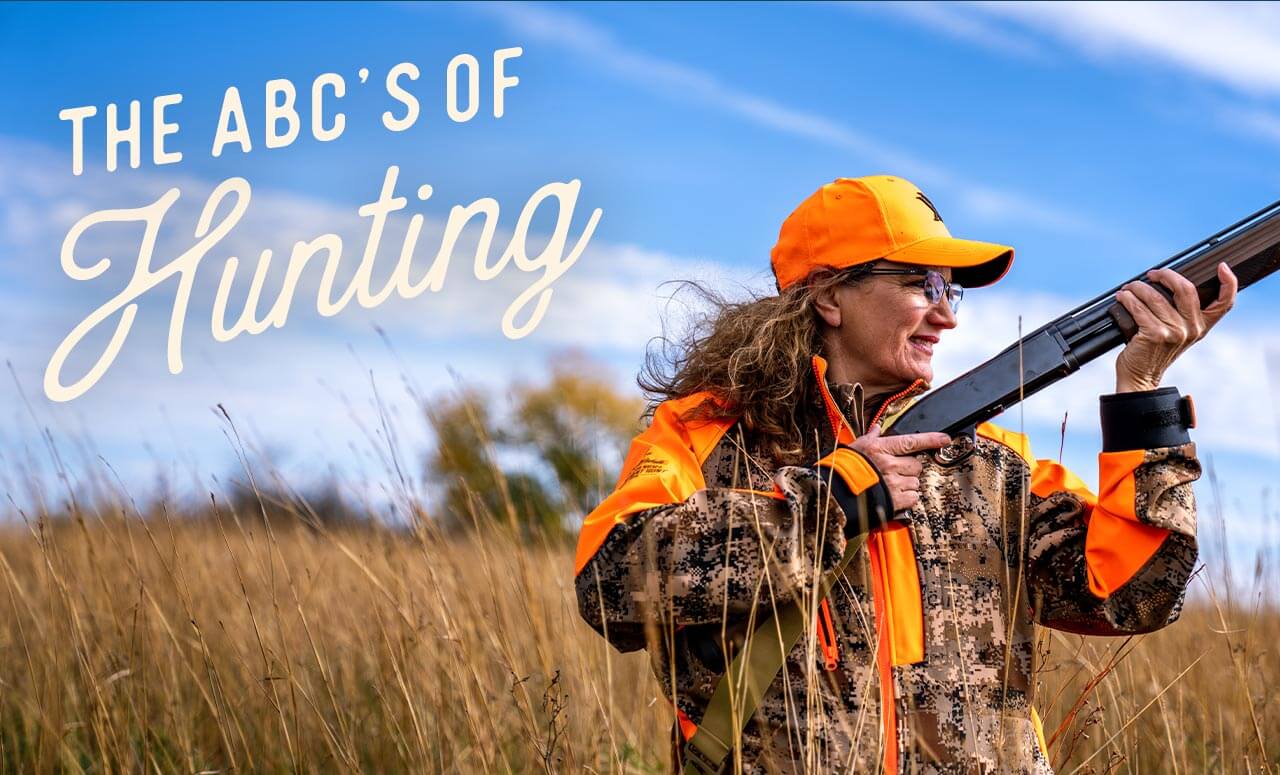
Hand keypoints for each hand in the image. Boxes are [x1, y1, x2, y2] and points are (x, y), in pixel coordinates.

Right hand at [849, 425, 949, 511]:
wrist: (835, 494)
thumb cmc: (843, 469)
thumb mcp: (855, 448)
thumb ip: (871, 437)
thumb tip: (877, 427)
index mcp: (881, 448)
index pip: (912, 441)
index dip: (931, 439)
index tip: (945, 439)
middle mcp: (889, 464)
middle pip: (916, 465)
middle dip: (909, 468)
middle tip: (896, 471)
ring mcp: (893, 483)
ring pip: (915, 481)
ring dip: (907, 484)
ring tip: (892, 485)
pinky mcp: (895, 500)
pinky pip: (913, 497)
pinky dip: (907, 498)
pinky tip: (894, 496)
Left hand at [1114, 263, 1236, 392]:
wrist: (1141, 376)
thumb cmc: (1155, 351)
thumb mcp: (1178, 333)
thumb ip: (1182, 313)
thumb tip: (1168, 282)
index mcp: (1202, 326)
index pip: (1225, 303)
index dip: (1229, 282)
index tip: (1222, 267)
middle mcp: (1192, 328)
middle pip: (1186, 289)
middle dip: (1166, 275)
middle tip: (1152, 274)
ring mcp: (1175, 332)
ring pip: (1156, 296)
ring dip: (1138, 288)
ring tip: (1129, 289)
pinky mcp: (1155, 334)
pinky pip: (1139, 308)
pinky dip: (1128, 299)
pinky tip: (1123, 298)